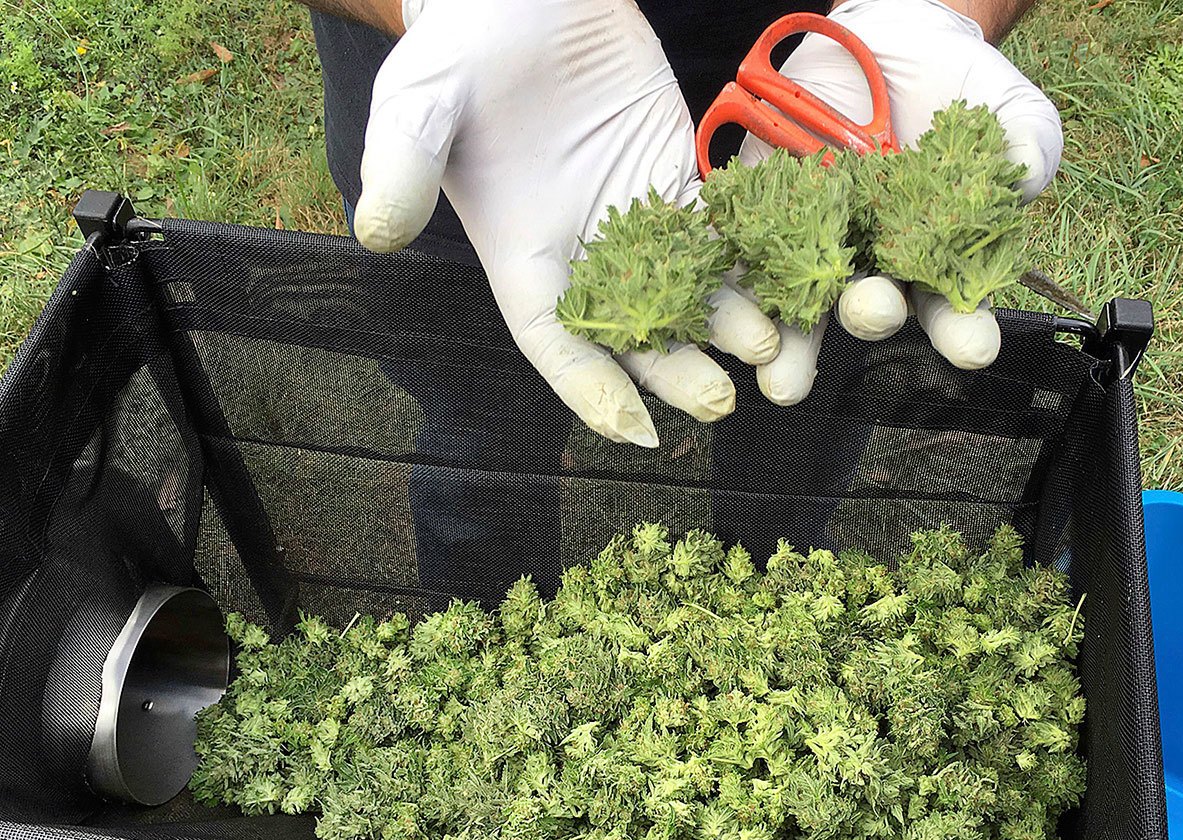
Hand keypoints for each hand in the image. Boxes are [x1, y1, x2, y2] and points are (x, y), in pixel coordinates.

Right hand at [353, 0, 781, 446]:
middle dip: (675, 372)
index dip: (590, 389)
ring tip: (769, 350)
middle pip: (634, 334)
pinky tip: (790, 285)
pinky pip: (719, 233)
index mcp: (522, 257)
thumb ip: (402, 167)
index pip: (555, 342)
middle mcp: (583, 255)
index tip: (633, 429)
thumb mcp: (417, 104)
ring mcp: (635, 221)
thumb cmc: (458, 50)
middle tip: (720, 400)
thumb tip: (376, 231)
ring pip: (687, 292)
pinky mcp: (677, 180)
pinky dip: (750, 262)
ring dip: (727, 325)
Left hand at [740, 0, 1061, 394]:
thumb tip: (1026, 171)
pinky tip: (733, 311)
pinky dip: (737, 280)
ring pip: (800, 301)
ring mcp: (817, 241)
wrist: (893, 44)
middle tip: (874, 311)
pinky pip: (745, 252)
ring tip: (782, 375)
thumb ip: (1025, 142)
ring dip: (791, 342)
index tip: (974, 346)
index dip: (963, 331)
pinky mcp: (765, 212)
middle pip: (870, 308)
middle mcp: (874, 263)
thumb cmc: (959, 90)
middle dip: (871, 314)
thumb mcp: (1005, 107)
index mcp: (935, 259)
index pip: (951, 308)